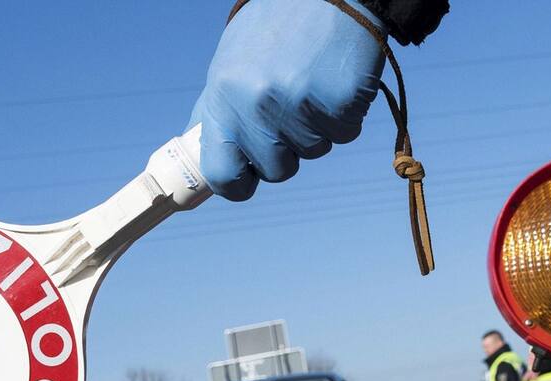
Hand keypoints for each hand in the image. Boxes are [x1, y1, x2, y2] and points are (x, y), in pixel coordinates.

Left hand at [188, 0, 385, 200]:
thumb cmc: (277, 26)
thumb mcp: (232, 63)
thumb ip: (221, 111)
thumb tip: (206, 156)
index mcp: (225, 96)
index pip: (222, 174)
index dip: (237, 183)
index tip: (248, 178)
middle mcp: (258, 105)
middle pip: (276, 170)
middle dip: (287, 147)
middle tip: (291, 105)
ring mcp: (300, 107)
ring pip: (314, 152)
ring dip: (318, 126)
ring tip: (313, 81)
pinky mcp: (339, 104)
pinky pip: (344, 134)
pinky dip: (345, 114)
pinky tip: (335, 78)